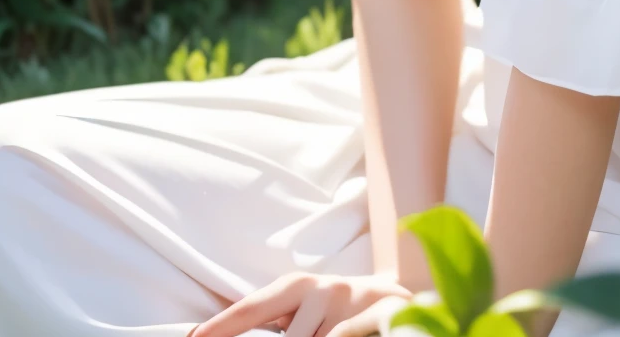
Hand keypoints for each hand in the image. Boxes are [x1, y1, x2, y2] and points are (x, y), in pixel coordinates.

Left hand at [188, 271, 413, 336]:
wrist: (398, 302)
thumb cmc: (339, 314)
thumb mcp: (306, 314)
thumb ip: (280, 324)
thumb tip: (234, 334)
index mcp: (296, 286)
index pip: (251, 308)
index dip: (222, 325)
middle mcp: (320, 288)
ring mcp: (349, 300)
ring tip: (330, 332)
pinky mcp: (380, 311)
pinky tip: (343, 335)